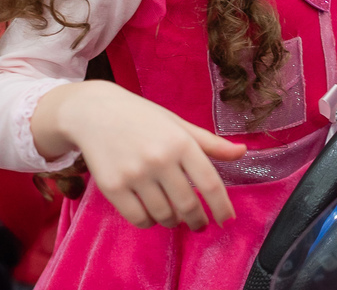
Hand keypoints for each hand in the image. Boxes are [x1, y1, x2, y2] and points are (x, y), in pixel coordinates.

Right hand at [35, 81, 245, 230]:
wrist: (94, 113)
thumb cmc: (142, 118)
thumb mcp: (179, 125)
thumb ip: (210, 143)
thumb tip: (242, 152)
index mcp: (181, 142)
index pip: (210, 183)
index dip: (222, 207)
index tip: (227, 221)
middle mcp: (160, 159)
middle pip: (188, 204)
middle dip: (198, 220)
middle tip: (200, 224)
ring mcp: (135, 175)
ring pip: (164, 215)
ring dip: (174, 221)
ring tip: (176, 216)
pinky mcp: (113, 188)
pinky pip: (139, 218)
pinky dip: (150, 222)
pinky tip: (153, 215)